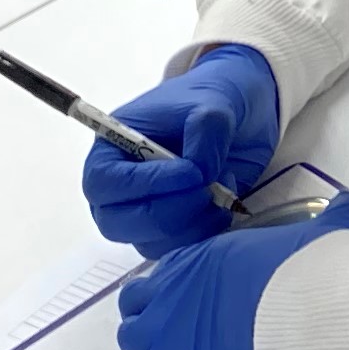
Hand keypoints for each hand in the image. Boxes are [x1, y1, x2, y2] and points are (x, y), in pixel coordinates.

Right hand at [85, 47, 279, 252]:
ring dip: (191, 224)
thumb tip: (199, 173)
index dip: (144, 185)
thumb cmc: (213, 100)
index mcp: (111, 149)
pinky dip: (206, 233)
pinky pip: (179, 249)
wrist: (244, 114)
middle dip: (166, 213)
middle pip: (117, 223)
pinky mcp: (174, 230)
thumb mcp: (213, 104)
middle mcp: (120, 188)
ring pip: (150, 243)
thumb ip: (204, 134)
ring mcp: (144, 212)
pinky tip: (225, 203)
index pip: (104, 182)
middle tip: (208, 190)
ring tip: (224, 187)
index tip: (191, 173)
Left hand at [115, 196, 348, 349]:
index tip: (199, 303)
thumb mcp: (324, 234)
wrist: (308, 316)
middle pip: (135, 304)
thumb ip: (333, 218)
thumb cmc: (309, 273)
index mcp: (201, 255)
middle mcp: (172, 289)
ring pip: (134, 342)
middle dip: (152, 317)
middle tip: (182, 334)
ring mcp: (166, 330)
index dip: (178, 290)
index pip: (167, 272)